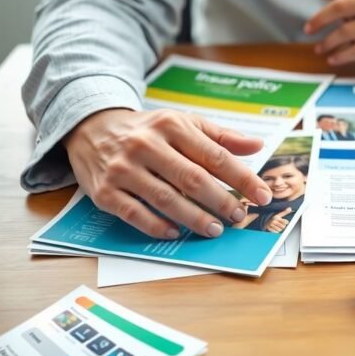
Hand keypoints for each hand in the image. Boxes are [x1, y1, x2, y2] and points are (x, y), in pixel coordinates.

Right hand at [63, 108, 272, 238]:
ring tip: (215, 229)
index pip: (216, 156)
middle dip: (221, 201)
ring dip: (194, 218)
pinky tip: (176, 232)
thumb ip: (221, 137)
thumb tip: (257, 146)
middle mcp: (146, 145)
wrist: (91, 128)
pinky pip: (134, 214)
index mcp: (172, 126)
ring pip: (165, 199)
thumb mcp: (184, 123)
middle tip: (239, 216)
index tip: (263, 196)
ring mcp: (123, 169)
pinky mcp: (105, 191)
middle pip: (192, 178)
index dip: (243, 178)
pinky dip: (157, 226)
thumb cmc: (149, 130)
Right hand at [263, 207, 292, 232]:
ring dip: (280, 229)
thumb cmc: (274, 218)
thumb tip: (290, 208)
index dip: (286, 222)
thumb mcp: (279, 214)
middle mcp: (273, 221)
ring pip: (280, 230)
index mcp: (276, 217)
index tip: (285, 222)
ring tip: (278, 226)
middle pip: (283, 226)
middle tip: (281, 224)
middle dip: (283, 226)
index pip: (285, 222)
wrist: (266, 220)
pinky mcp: (269, 228)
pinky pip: (276, 232)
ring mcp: (271, 225)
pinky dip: (277, 231)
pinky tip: (275, 228)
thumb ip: (285, 212)